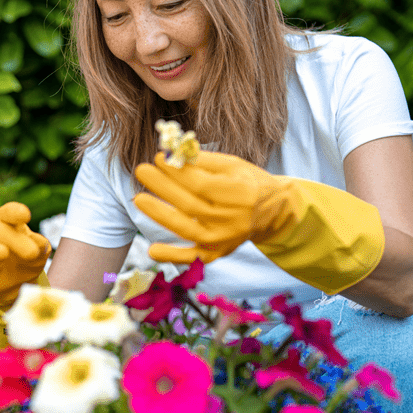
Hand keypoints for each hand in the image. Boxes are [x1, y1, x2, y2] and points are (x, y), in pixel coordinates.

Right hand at [0, 202, 50, 306]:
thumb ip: (40, 247)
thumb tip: (39, 243)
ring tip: (4, 253)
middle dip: (15, 239)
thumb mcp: (39, 255)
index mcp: (6, 224)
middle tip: (32, 253)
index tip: (25, 215)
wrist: (17, 286)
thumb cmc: (26, 262)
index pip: (8, 213)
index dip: (15, 212)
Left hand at [134, 151, 384, 294]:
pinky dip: (173, 256)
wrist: (273, 211)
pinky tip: (152, 250)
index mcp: (239, 193)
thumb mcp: (232, 165)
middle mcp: (232, 219)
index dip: (176, 172)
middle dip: (163, 186)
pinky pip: (193, 257)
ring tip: (139, 200)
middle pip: (190, 204)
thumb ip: (203, 161)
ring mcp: (224, 239)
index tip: (157, 158)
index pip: (200, 183)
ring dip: (160, 215)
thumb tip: (171, 154)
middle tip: (141, 170)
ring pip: (187, 229)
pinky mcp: (217, 253)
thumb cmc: (248, 182)